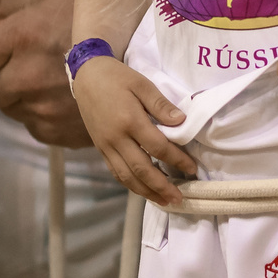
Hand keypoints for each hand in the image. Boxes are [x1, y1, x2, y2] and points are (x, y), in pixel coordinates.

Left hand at [0, 0, 91, 148]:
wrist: (146, 47)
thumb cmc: (91, 15)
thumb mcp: (44, 0)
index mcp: (21, 39)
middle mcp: (29, 78)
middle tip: (7, 66)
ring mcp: (45, 110)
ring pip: (4, 110)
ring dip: (15, 95)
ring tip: (46, 75)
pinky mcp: (60, 132)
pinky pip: (32, 125)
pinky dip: (40, 112)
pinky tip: (63, 92)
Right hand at [72, 56, 194, 203]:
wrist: (86, 76)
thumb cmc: (117, 77)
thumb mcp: (142, 84)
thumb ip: (161, 104)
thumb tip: (181, 122)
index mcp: (129, 120)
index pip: (158, 147)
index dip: (176, 160)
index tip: (191, 168)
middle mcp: (116, 138)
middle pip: (141, 169)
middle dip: (161, 186)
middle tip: (179, 198)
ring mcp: (106, 146)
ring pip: (126, 176)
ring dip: (146, 192)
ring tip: (164, 201)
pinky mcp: (100, 148)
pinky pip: (116, 172)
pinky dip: (130, 184)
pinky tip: (143, 190)